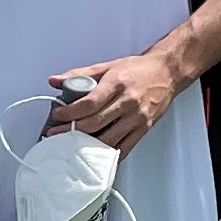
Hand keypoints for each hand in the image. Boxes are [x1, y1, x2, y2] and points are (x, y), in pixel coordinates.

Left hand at [48, 48, 185, 153]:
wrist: (167, 72)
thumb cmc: (137, 69)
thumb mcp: (107, 66)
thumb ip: (79, 74)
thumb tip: (54, 81)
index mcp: (116, 84)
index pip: (89, 103)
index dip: (70, 113)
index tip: (57, 116)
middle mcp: (127, 102)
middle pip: (95, 123)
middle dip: (72, 131)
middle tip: (56, 134)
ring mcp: (137, 117)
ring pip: (107, 139)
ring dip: (86, 145)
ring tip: (70, 146)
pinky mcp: (143, 129)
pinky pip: (123, 147)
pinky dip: (107, 154)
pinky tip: (93, 155)